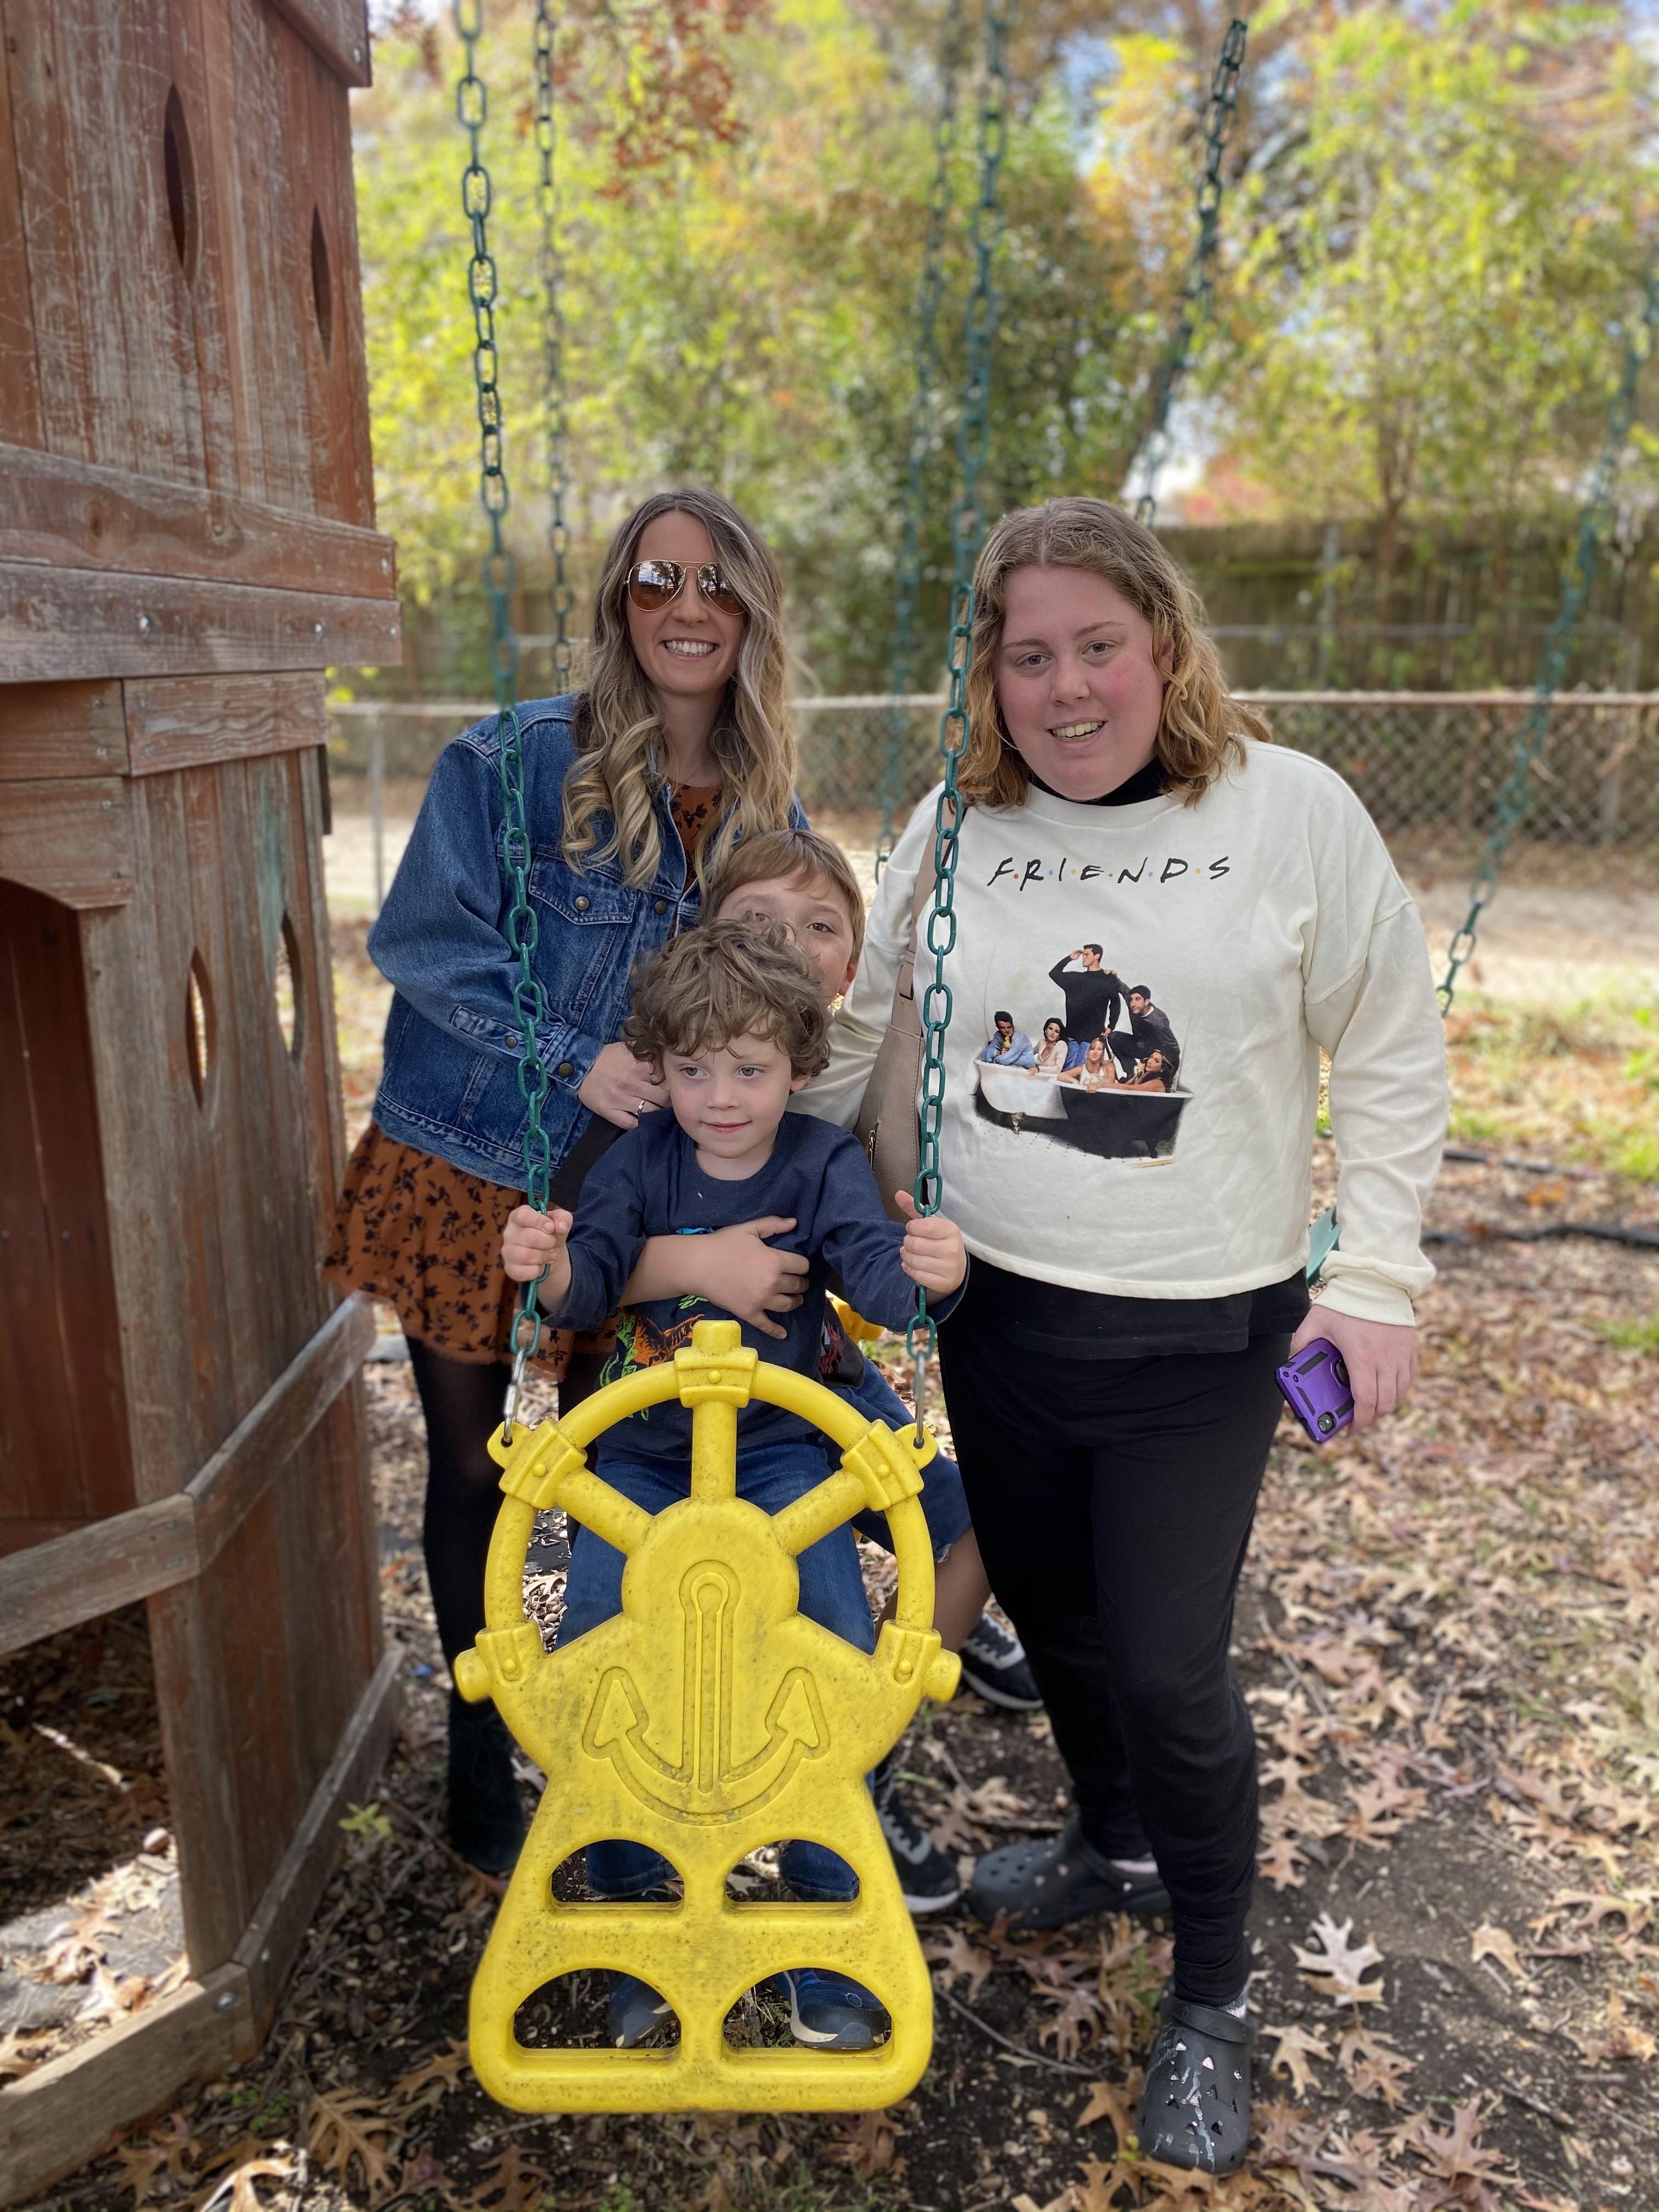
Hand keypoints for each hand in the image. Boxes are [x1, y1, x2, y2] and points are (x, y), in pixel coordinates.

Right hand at [501, 1204, 571, 1282]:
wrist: (548, 1252)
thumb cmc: (550, 1233)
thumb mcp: (560, 1221)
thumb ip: (563, 1218)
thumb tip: (561, 1226)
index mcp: (518, 1217)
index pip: (522, 1215)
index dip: (539, 1221)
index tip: (551, 1227)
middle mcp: (509, 1233)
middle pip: (531, 1238)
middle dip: (549, 1242)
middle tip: (553, 1242)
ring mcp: (507, 1251)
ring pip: (526, 1256)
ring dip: (544, 1256)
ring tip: (551, 1255)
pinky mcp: (510, 1268)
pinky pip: (521, 1272)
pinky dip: (536, 1271)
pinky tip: (540, 1266)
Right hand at [577, 1041, 668, 1130]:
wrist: (580, 1067)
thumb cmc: (608, 1058)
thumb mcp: (630, 1048)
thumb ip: (650, 1052)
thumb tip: (668, 1056)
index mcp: (638, 1066)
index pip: (667, 1079)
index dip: (672, 1083)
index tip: (674, 1085)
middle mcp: (631, 1083)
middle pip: (662, 1098)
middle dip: (668, 1099)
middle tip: (668, 1100)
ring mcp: (620, 1099)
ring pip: (650, 1113)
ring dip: (657, 1113)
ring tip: (658, 1110)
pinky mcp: (609, 1111)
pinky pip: (631, 1124)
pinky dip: (640, 1124)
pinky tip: (644, 1120)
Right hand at [692, 1219, 810, 1340]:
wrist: (697, 1265)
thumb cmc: (723, 1243)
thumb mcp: (749, 1228)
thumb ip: (773, 1224)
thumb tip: (794, 1223)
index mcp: (775, 1261)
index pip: (802, 1266)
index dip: (802, 1265)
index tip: (797, 1265)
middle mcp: (772, 1283)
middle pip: (798, 1286)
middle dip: (800, 1283)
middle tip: (798, 1282)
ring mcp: (761, 1301)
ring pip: (788, 1305)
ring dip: (795, 1301)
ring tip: (795, 1299)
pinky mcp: (749, 1313)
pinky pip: (767, 1325)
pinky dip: (776, 1331)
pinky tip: (783, 1334)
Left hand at [894, 1190, 966, 1294]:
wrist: (956, 1268)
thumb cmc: (940, 1242)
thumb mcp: (931, 1224)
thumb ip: (914, 1209)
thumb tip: (898, 1193)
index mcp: (951, 1229)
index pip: (922, 1226)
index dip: (912, 1228)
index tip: (914, 1229)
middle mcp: (952, 1248)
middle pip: (914, 1244)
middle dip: (907, 1243)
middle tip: (912, 1244)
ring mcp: (949, 1267)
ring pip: (913, 1260)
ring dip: (906, 1256)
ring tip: (911, 1254)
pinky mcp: (943, 1282)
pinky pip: (915, 1275)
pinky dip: (909, 1269)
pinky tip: (913, 1266)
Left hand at [1290, 1306, 1417, 1432]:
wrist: (1375, 1280)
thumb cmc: (1345, 1301)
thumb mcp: (1315, 1321)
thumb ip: (1300, 1344)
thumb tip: (1290, 1364)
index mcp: (1362, 1358)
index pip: (1366, 1401)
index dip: (1360, 1421)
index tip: (1350, 1428)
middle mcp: (1386, 1360)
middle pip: (1385, 1403)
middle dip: (1371, 1418)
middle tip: (1357, 1420)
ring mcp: (1402, 1355)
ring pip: (1400, 1394)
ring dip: (1386, 1406)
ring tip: (1371, 1407)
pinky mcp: (1411, 1349)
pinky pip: (1410, 1378)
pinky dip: (1400, 1390)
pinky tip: (1388, 1390)